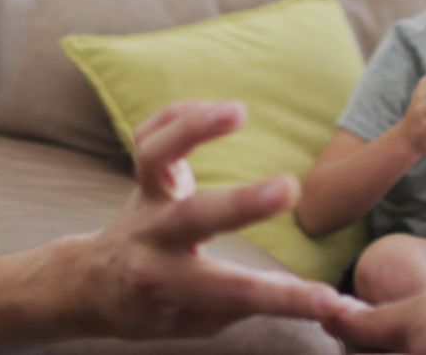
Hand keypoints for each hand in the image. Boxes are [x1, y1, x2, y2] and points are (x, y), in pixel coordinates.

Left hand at [60, 101, 358, 338]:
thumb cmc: (159, 305)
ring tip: (238, 111)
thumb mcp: (199, 320)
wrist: (95, 283)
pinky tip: (215, 106)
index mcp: (167, 284)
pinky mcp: (139, 175)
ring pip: (153, 157)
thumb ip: (246, 302)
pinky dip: (176, 115)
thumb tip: (315, 300)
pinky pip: (148, 135)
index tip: (329, 301)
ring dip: (192, 130)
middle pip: (193, 218)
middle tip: (289, 190)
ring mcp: (143, 201)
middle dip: (241, 203)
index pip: (234, 292)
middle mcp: (150, 240)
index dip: (284, 298)